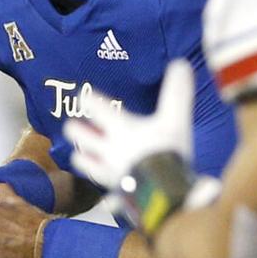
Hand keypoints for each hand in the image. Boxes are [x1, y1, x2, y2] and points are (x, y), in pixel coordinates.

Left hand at [65, 59, 194, 197]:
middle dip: (75, 129)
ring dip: (83, 157)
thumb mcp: (176, 120)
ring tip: (85, 155)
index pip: (95, 107)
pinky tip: (109, 193)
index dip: (88, 99)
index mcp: (120, 128)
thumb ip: (178, 93)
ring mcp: (109, 173)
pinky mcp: (116, 193)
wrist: (164, 195)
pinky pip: (106, 193)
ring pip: (83, 163)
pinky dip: (106, 191)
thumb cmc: (167, 153)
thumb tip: (181, 63)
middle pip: (78, 135)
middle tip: (76, 126)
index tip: (83, 96)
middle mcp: (109, 149)